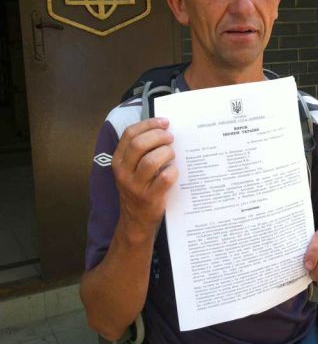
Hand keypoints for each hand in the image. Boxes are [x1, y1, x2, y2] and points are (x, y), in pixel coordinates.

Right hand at [111, 118, 177, 238]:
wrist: (135, 221)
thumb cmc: (138, 189)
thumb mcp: (130, 169)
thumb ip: (140, 151)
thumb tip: (163, 128)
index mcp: (118, 161)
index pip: (129, 134)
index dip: (148, 124)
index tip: (164, 122)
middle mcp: (123, 173)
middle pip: (139, 145)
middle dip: (158, 136)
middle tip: (170, 137)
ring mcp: (136, 186)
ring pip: (151, 161)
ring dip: (166, 153)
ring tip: (172, 154)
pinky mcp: (150, 198)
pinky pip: (164, 179)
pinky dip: (173, 172)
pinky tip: (174, 171)